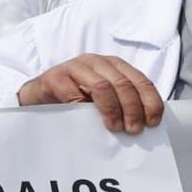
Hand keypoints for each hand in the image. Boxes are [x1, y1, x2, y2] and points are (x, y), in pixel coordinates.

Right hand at [17, 55, 163, 132]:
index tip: (152, 122)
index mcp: (113, 65)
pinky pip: (73, 94)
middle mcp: (96, 62)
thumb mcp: (103, 97)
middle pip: (123, 84)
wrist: (40, 94)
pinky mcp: (55, 77)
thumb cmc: (76, 98)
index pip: (140, 81)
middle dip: (132, 109)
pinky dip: (83, 108)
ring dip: (112, 110)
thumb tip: (145, 122)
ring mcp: (74, 67)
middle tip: (133, 129)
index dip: (150, 102)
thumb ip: (122, 102)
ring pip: (102, 87)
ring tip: (114, 127)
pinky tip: (87, 120)